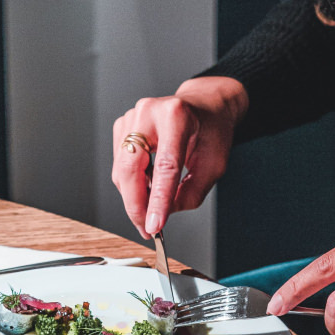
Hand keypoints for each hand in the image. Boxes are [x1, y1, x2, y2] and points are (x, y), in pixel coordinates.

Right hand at [112, 76, 247, 237]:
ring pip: (121, 170)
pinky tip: (149, 185)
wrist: (204, 106)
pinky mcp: (122, 127)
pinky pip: (120, 165)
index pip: (164, 166)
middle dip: (136, 205)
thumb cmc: (211, 130)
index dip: (158, 200)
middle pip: (131, 168)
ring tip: (154, 206)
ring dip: (134, 196)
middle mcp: (148, 112)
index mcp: (176, 115)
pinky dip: (132, 183)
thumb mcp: (214, 164)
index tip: (154, 226)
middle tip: (147, 228)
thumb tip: (164, 214)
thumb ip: (191, 192)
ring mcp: (131, 117)